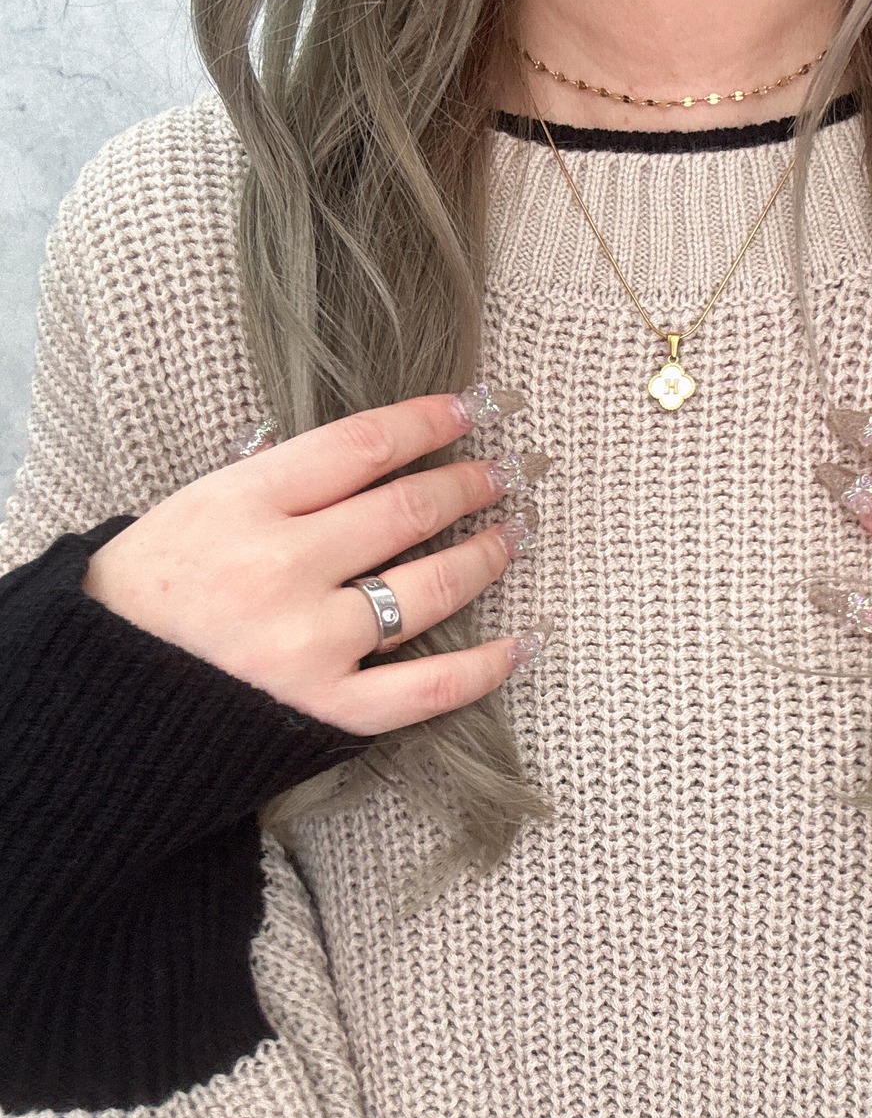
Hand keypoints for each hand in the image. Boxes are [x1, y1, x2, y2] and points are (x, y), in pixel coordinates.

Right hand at [82, 393, 548, 736]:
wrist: (103, 699)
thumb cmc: (150, 595)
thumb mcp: (197, 510)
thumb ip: (280, 484)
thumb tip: (375, 455)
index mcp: (244, 504)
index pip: (361, 445)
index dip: (427, 422)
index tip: (468, 409)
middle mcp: (283, 568)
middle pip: (407, 509)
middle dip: (469, 484)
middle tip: (501, 473)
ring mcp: (310, 642)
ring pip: (430, 588)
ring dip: (486, 555)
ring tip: (512, 535)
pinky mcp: (329, 708)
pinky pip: (429, 687)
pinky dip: (486, 665)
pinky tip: (523, 641)